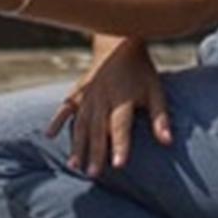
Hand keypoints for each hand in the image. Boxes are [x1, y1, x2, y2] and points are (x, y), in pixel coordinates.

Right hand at [46, 36, 171, 175]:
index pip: (121, 126)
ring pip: (80, 123)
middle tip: (93, 175)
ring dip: (77, 144)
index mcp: (122, 99)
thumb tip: (168, 142)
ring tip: (74, 165)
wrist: (119, 42)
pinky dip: (57, 120)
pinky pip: (66, 107)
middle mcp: (103, 98)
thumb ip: (160, 117)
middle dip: (95, 152)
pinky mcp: (78, 90)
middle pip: (98, 129)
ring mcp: (88, 95)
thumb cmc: (141, 71)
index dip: (120, 145)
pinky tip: (49, 136)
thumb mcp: (156, 90)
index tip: (118, 165)